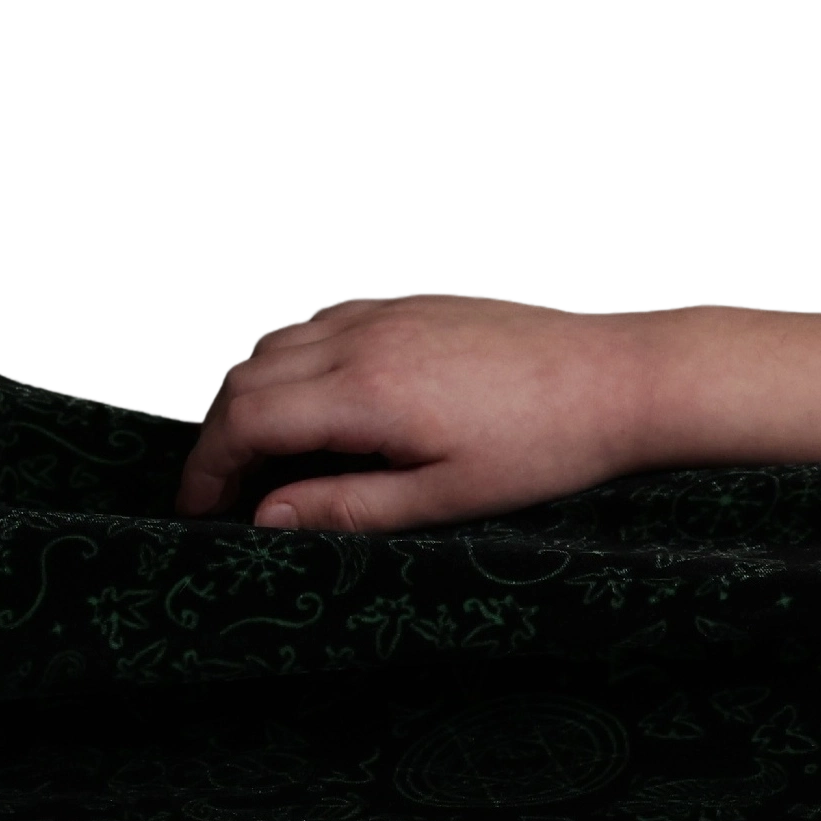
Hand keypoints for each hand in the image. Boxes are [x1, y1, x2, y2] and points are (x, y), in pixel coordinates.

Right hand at [175, 291, 665, 531]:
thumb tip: (268, 519)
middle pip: (246, 376)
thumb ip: (350, 508)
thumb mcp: (447, 498)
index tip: (198, 511)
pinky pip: (323, 323)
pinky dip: (295, 361)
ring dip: (253, 395)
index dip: (208, 469)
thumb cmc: (547, 447)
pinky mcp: (412, 301)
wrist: (621, 379)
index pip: (246, 420)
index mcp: (366, 390)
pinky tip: (318, 403)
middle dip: (220, 435)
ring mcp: (387, 310)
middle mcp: (364, 336)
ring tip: (263, 454)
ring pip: (278, 342)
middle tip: (223, 491)